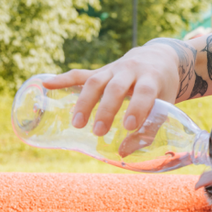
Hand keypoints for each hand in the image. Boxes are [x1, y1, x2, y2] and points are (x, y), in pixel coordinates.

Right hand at [42, 41, 182, 136]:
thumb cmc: (162, 88)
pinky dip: (63, 79)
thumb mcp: (165, 105)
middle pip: (115, 87)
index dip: (137, 108)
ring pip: (96, 81)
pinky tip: (46, 84)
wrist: (158, 58)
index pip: (144, 92)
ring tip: (76, 123)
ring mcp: (114, 68)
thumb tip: (123, 153)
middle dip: (106, 109)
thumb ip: (149, 129)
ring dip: (84, 101)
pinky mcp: (101, 70)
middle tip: (99, 131)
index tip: (129, 127)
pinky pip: (80, 73)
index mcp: (152, 78)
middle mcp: (131, 70)